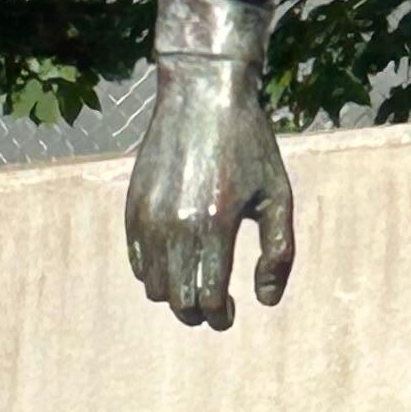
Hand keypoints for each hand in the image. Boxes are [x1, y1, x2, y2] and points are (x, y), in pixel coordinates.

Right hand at [124, 64, 295, 329]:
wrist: (203, 94)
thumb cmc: (249, 145)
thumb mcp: (278, 195)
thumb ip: (278, 252)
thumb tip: (264, 301)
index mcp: (214, 224)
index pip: (209, 300)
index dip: (221, 317)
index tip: (230, 313)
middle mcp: (175, 224)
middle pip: (178, 301)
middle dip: (198, 314)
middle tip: (215, 307)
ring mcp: (148, 216)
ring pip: (153, 286)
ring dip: (175, 294)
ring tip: (197, 280)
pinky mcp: (132, 206)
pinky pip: (137, 261)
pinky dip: (155, 271)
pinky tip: (178, 258)